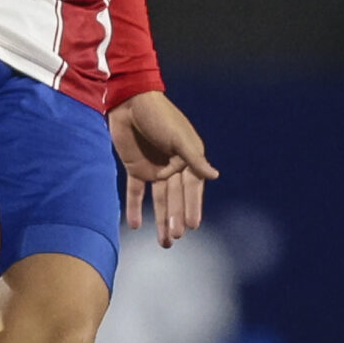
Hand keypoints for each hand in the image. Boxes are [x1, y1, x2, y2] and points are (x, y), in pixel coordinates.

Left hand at [108, 90, 218, 247]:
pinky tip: (136, 225)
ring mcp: (154, 168)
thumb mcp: (178, 137)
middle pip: (175, 197)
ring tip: (164, 241)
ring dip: (160, 218)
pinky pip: (137, 191)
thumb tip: (214, 176)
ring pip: (159, 198)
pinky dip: (136, 207)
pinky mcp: (135, 167)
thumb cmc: (159, 116)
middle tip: (174, 238)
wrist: (129, 101)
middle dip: (175, 217)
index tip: (192, 226)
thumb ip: (194, 158)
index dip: (192, 206)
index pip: (192, 188)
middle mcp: (174, 166)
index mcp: (188, 158)